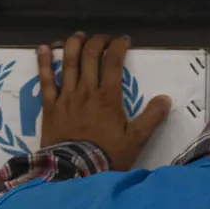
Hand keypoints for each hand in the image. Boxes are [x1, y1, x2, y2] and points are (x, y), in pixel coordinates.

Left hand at [38, 33, 172, 171]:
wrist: (75, 172)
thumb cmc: (107, 156)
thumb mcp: (136, 140)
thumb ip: (151, 118)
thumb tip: (165, 98)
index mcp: (108, 97)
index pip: (113, 61)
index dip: (118, 46)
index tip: (124, 40)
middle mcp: (86, 91)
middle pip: (90, 56)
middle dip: (97, 42)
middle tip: (103, 38)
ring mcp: (66, 97)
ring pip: (68, 63)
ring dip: (73, 45)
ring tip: (78, 36)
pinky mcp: (50, 106)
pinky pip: (45, 80)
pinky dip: (44, 63)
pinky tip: (43, 48)